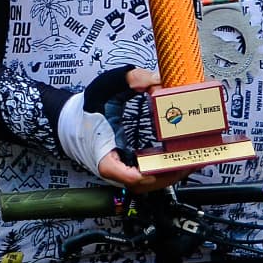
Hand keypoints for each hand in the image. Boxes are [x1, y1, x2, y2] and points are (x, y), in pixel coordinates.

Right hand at [53, 68, 194, 193]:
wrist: (68, 117)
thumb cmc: (85, 108)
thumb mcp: (106, 87)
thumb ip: (132, 78)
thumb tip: (156, 82)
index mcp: (106, 158)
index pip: (131, 178)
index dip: (154, 175)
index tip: (171, 165)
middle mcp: (115, 169)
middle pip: (147, 183)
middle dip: (172, 175)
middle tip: (192, 162)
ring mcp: (121, 169)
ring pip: (149, 181)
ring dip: (171, 174)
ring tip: (193, 161)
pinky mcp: (127, 165)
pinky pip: (148, 173)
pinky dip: (164, 168)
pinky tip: (180, 157)